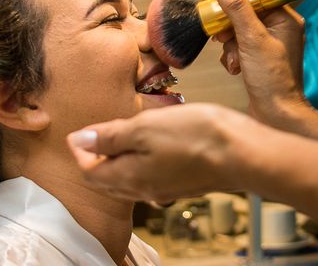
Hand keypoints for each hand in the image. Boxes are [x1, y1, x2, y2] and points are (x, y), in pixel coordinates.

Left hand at [66, 103, 258, 202]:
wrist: (241, 152)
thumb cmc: (195, 136)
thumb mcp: (144, 128)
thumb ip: (110, 137)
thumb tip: (79, 141)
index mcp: (129, 176)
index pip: (91, 171)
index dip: (80, 152)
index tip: (77, 134)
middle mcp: (144, 189)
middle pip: (107, 180)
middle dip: (94, 161)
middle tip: (90, 139)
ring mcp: (164, 188)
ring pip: (128, 180)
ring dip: (116, 163)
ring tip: (116, 141)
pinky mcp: (181, 182)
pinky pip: (148, 178)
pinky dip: (137, 165)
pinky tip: (147, 149)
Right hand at [200, 0, 306, 126]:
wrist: (276, 116)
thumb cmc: (272, 80)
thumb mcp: (250, 38)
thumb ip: (234, 6)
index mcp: (286, 18)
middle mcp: (280, 28)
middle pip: (244, 10)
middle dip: (227, 23)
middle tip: (212, 28)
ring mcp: (269, 43)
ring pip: (237, 28)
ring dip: (228, 43)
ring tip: (231, 57)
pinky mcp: (259, 57)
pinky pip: (237, 44)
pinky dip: (231, 54)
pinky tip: (234, 67)